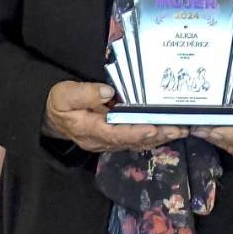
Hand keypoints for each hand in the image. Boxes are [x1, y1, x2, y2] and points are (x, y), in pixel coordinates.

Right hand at [42, 81, 186, 153]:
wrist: (52, 117)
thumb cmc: (58, 103)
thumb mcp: (64, 95)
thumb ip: (84, 93)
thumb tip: (107, 90)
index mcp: (89, 129)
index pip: (115, 133)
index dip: (135, 131)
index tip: (153, 128)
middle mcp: (102, 140)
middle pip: (133, 141)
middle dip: (157, 136)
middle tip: (179, 129)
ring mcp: (109, 142)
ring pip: (137, 143)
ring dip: (159, 137)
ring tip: (180, 130)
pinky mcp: (114, 138)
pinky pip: (136, 140)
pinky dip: (152, 137)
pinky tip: (167, 131)